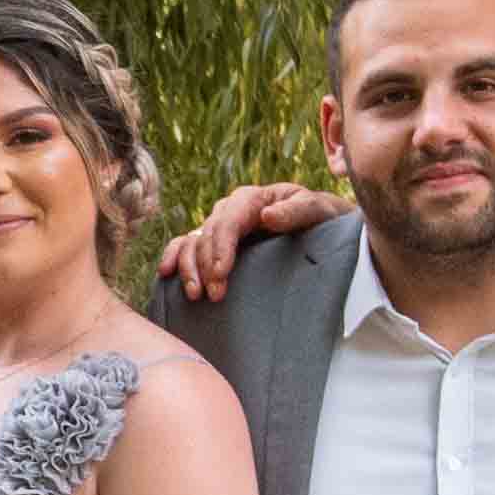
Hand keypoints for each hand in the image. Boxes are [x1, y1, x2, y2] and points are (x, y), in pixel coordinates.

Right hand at [155, 180, 347, 303]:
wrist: (328, 232)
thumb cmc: (326, 221)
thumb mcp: (320, 211)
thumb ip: (298, 211)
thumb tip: (267, 216)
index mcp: (255, 199)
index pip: (228, 220)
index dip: (220, 246)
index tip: (220, 274)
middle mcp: (233, 210)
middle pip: (207, 234)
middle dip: (206, 265)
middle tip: (214, 295)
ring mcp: (222, 228)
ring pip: (192, 242)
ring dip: (188, 267)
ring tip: (195, 295)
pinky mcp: (216, 244)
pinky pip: (185, 246)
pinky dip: (174, 258)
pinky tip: (167, 273)